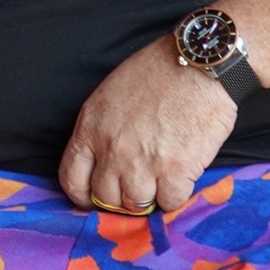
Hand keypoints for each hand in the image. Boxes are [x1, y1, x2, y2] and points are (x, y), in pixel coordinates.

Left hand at [58, 36, 235, 213]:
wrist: (198, 64)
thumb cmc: (157, 72)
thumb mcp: (110, 94)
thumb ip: (101, 130)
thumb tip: (103, 162)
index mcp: (90, 127)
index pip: (71, 178)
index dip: (82, 195)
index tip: (94, 199)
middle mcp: (112, 149)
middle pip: (105, 198)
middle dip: (120, 197)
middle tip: (136, 187)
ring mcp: (143, 162)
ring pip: (137, 205)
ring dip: (149, 197)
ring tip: (160, 179)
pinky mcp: (176, 170)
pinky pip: (170, 203)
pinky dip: (176, 196)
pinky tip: (181, 177)